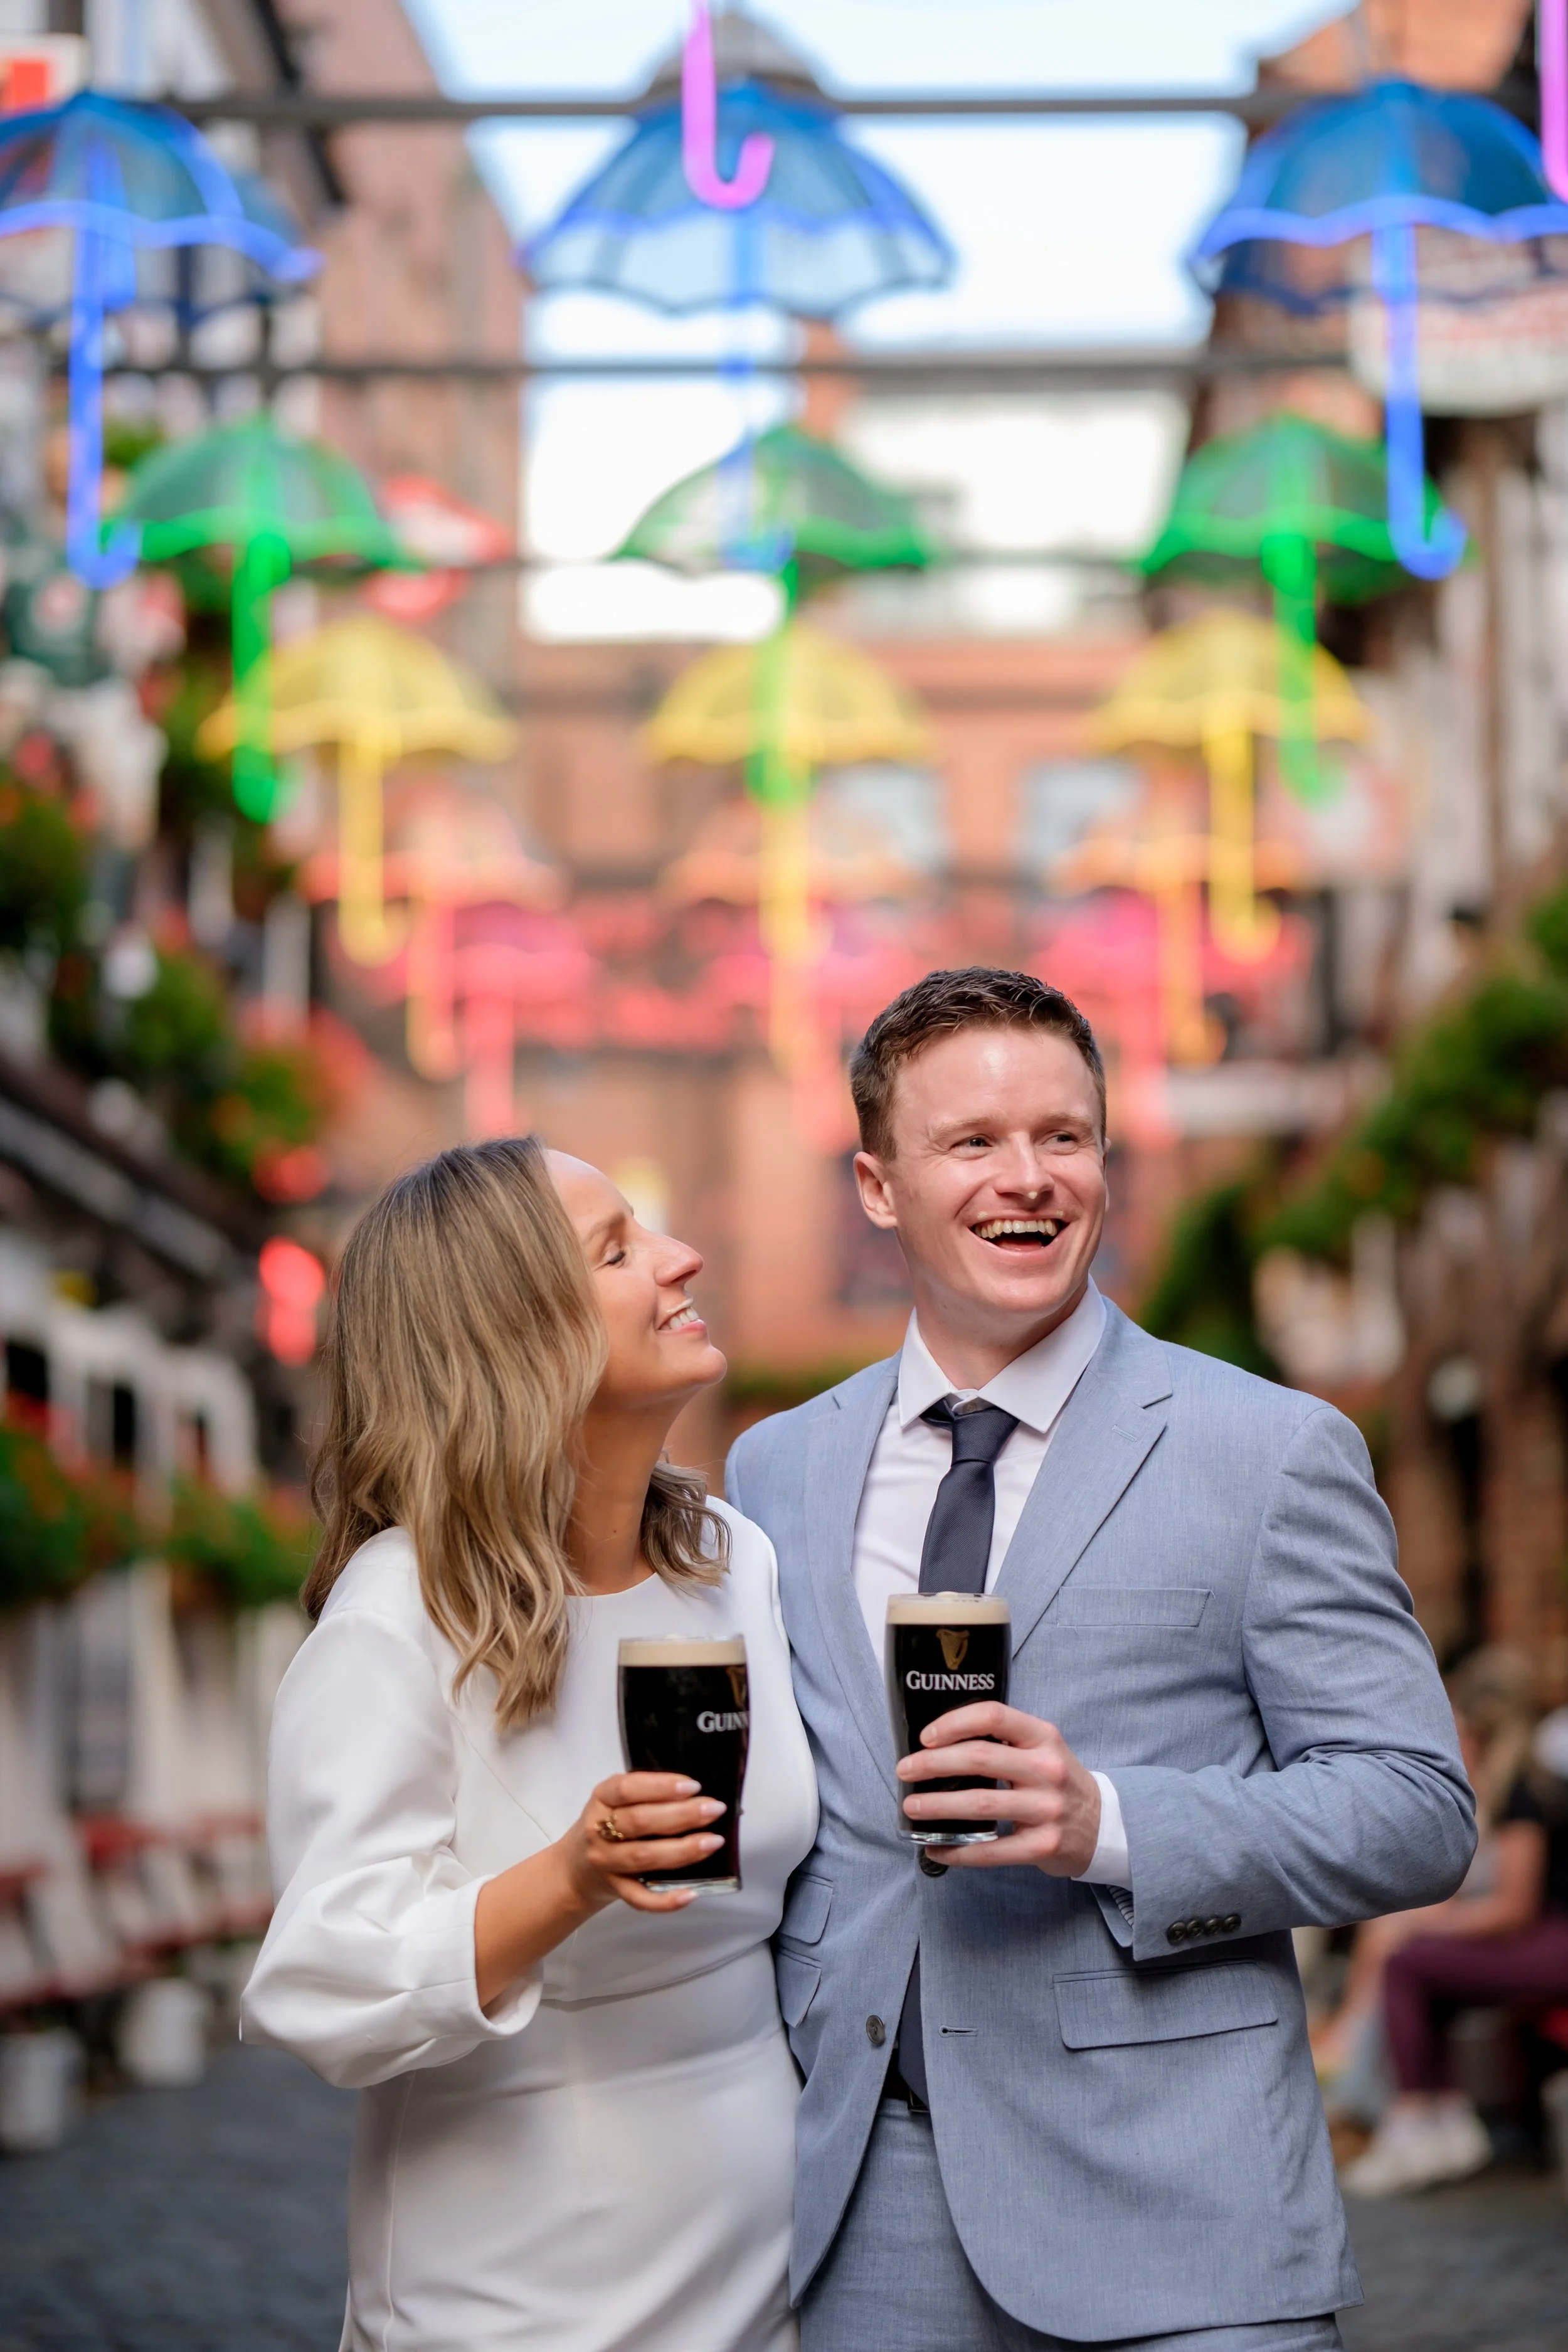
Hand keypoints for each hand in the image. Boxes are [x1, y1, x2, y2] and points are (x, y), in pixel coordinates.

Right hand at [559, 1770, 727, 1916]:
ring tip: (713, 1842)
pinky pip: (640, 1899)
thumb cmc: (608, 1825)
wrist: (574, 1868)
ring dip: (682, 1850)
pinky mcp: (616, 1889)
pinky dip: (665, 1901)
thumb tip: (697, 1794)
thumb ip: (647, 1793)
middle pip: (640, 1822)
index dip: (660, 1787)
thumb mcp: (616, 1800)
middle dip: (682, 1815)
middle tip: (714, 1810)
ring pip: (644, 1857)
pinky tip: (691, 1893)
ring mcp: (606, 1862)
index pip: (627, 1788)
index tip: (693, 1786)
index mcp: (602, 1798)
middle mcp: (599, 1830)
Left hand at [896, 1702, 1101, 1877]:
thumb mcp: (1042, 1749)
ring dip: (938, 1806)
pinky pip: (992, 1850)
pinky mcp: (1044, 1846)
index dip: (955, 1722)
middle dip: (933, 1764)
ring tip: (911, 1808)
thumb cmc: (1057, 1782)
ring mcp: (1048, 1809)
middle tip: (905, 1770)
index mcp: (1043, 1737)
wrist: (1103, 1825)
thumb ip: (1004, 1741)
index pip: (994, 1716)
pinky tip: (937, 1847)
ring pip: (980, 1804)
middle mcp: (1048, 1769)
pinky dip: (958, 1851)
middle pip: (980, 1759)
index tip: (926, 1736)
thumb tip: (939, 1744)